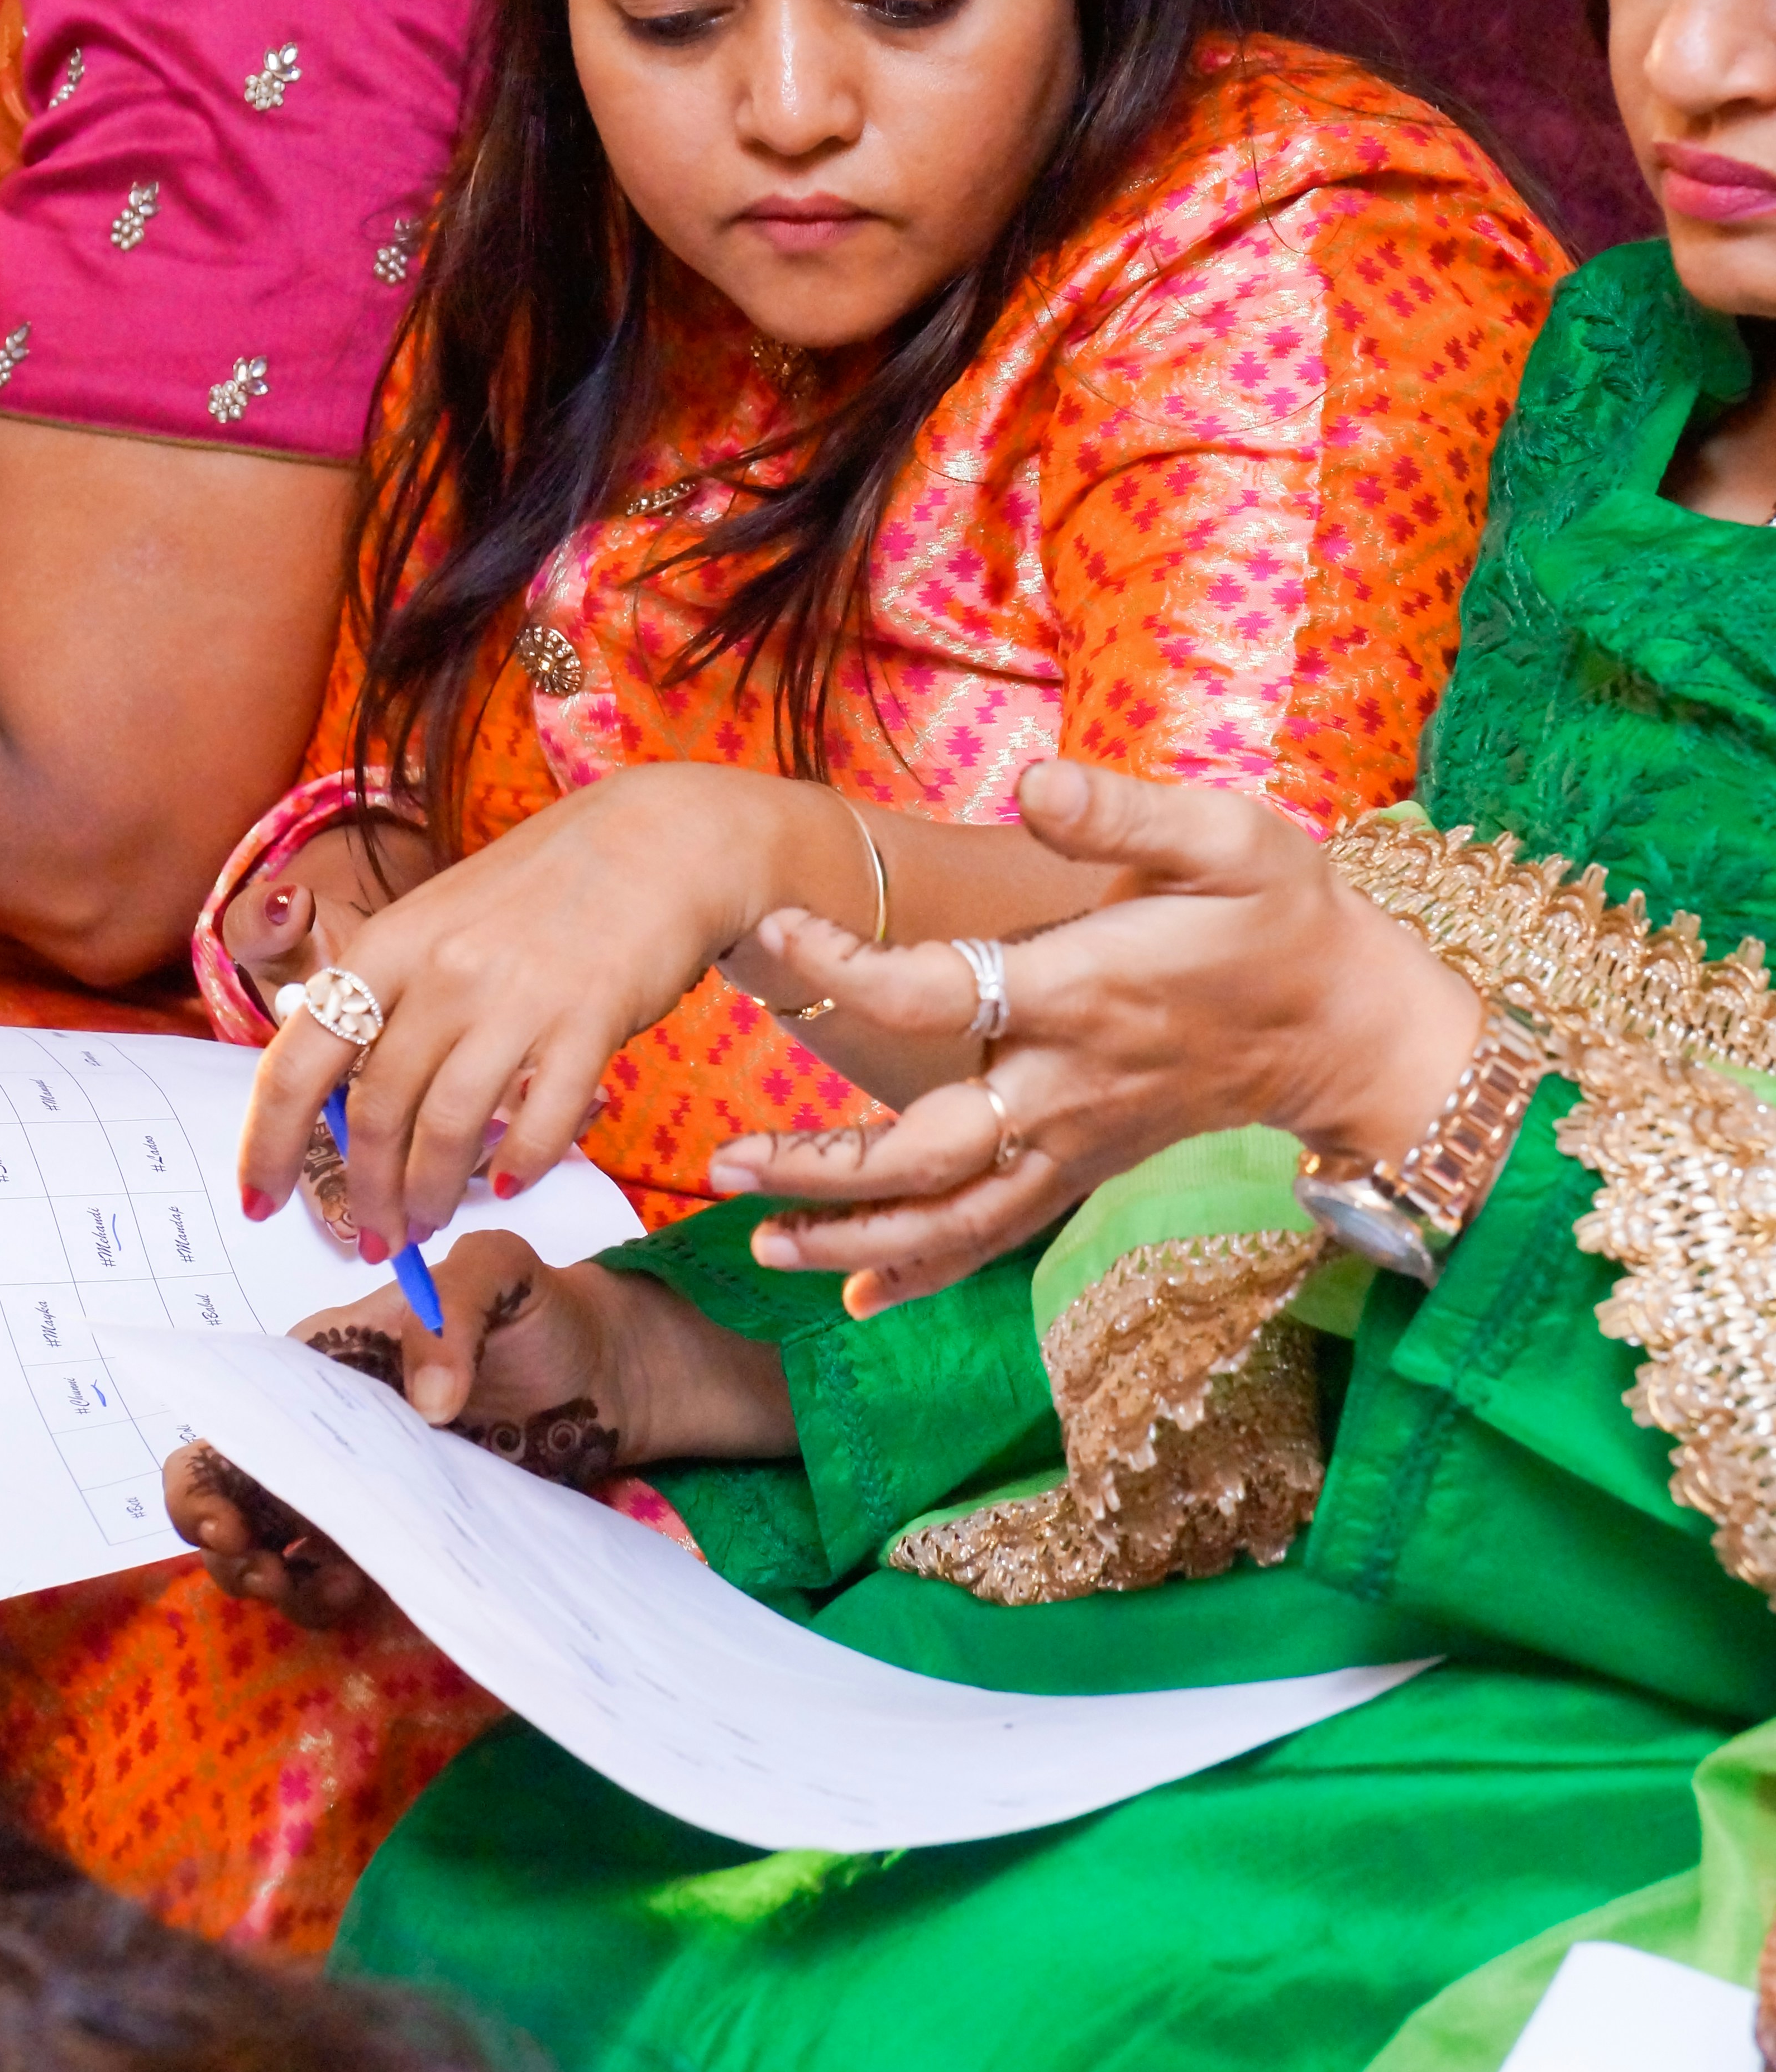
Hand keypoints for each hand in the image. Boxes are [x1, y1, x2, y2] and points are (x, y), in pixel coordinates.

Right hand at [162, 1234, 792, 1616]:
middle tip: (267, 1568)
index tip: (229, 1522)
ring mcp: (353, 1486)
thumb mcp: (500, 1272)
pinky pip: (331, 1574)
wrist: (600, 1374)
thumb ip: (456, 1309)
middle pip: (227, 1495)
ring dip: (275, 1582)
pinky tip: (356, 1589)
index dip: (203, 1477)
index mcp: (321, 1364)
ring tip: (328, 1586)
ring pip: (270, 1547)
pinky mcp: (394, 1531)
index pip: (229, 1416)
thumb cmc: (534, 1311)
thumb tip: (426, 1404)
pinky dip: (324, 1596)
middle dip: (225, 1544)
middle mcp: (321, 1429)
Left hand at [236, 763, 876, 1254]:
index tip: (257, 1203)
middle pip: (375, 1112)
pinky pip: (540, 1121)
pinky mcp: (591, 1017)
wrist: (658, 837)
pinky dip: (520, 1164)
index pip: (298, 1062)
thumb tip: (336, 1095)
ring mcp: (518, 994)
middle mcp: (442, 969)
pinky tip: (513, 1183)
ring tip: (429, 1223)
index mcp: (390, 943)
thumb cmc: (541, 887)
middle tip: (374, 1236)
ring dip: (432, 1195)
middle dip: (366, 1194)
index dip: (266, 1145)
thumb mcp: (440, 917)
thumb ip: (390, 995)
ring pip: (448, 1129)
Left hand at [707, 760, 1481, 1314]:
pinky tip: (854, 1293)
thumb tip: (1030, 778)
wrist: (1350, 1023)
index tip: (771, 933)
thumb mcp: (1226, 837)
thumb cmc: (1285, 914)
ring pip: (952, 1216)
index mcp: (1083, 993)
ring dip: (851, 1234)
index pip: (935, 993)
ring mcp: (1076, 1140)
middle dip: (821, 1165)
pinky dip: (924, 1269)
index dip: (844, 968)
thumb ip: (1120, 811)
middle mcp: (1068, 1085)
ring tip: (754, 1237)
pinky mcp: (1086, 1166)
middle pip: (925, 1150)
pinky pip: (996, 1236)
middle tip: (722, 1164)